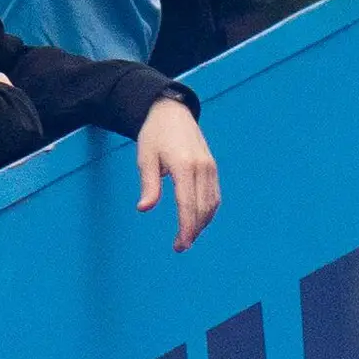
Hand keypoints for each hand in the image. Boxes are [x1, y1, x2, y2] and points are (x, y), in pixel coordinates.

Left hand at [137, 98, 219, 249]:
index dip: (185, 228)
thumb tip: (144, 208)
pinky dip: (208, 211)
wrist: (171, 112)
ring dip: (202, 223)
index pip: (188, 205)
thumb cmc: (154, 135)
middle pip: (202, 208)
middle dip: (193, 230)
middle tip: (180, 246)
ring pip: (212, 204)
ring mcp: (211, 168)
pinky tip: (197, 220)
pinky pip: (214, 195)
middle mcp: (203, 168)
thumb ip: (149, 184)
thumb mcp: (145, 157)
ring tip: (188, 237)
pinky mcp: (213, 168)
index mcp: (185, 166)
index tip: (179, 245)